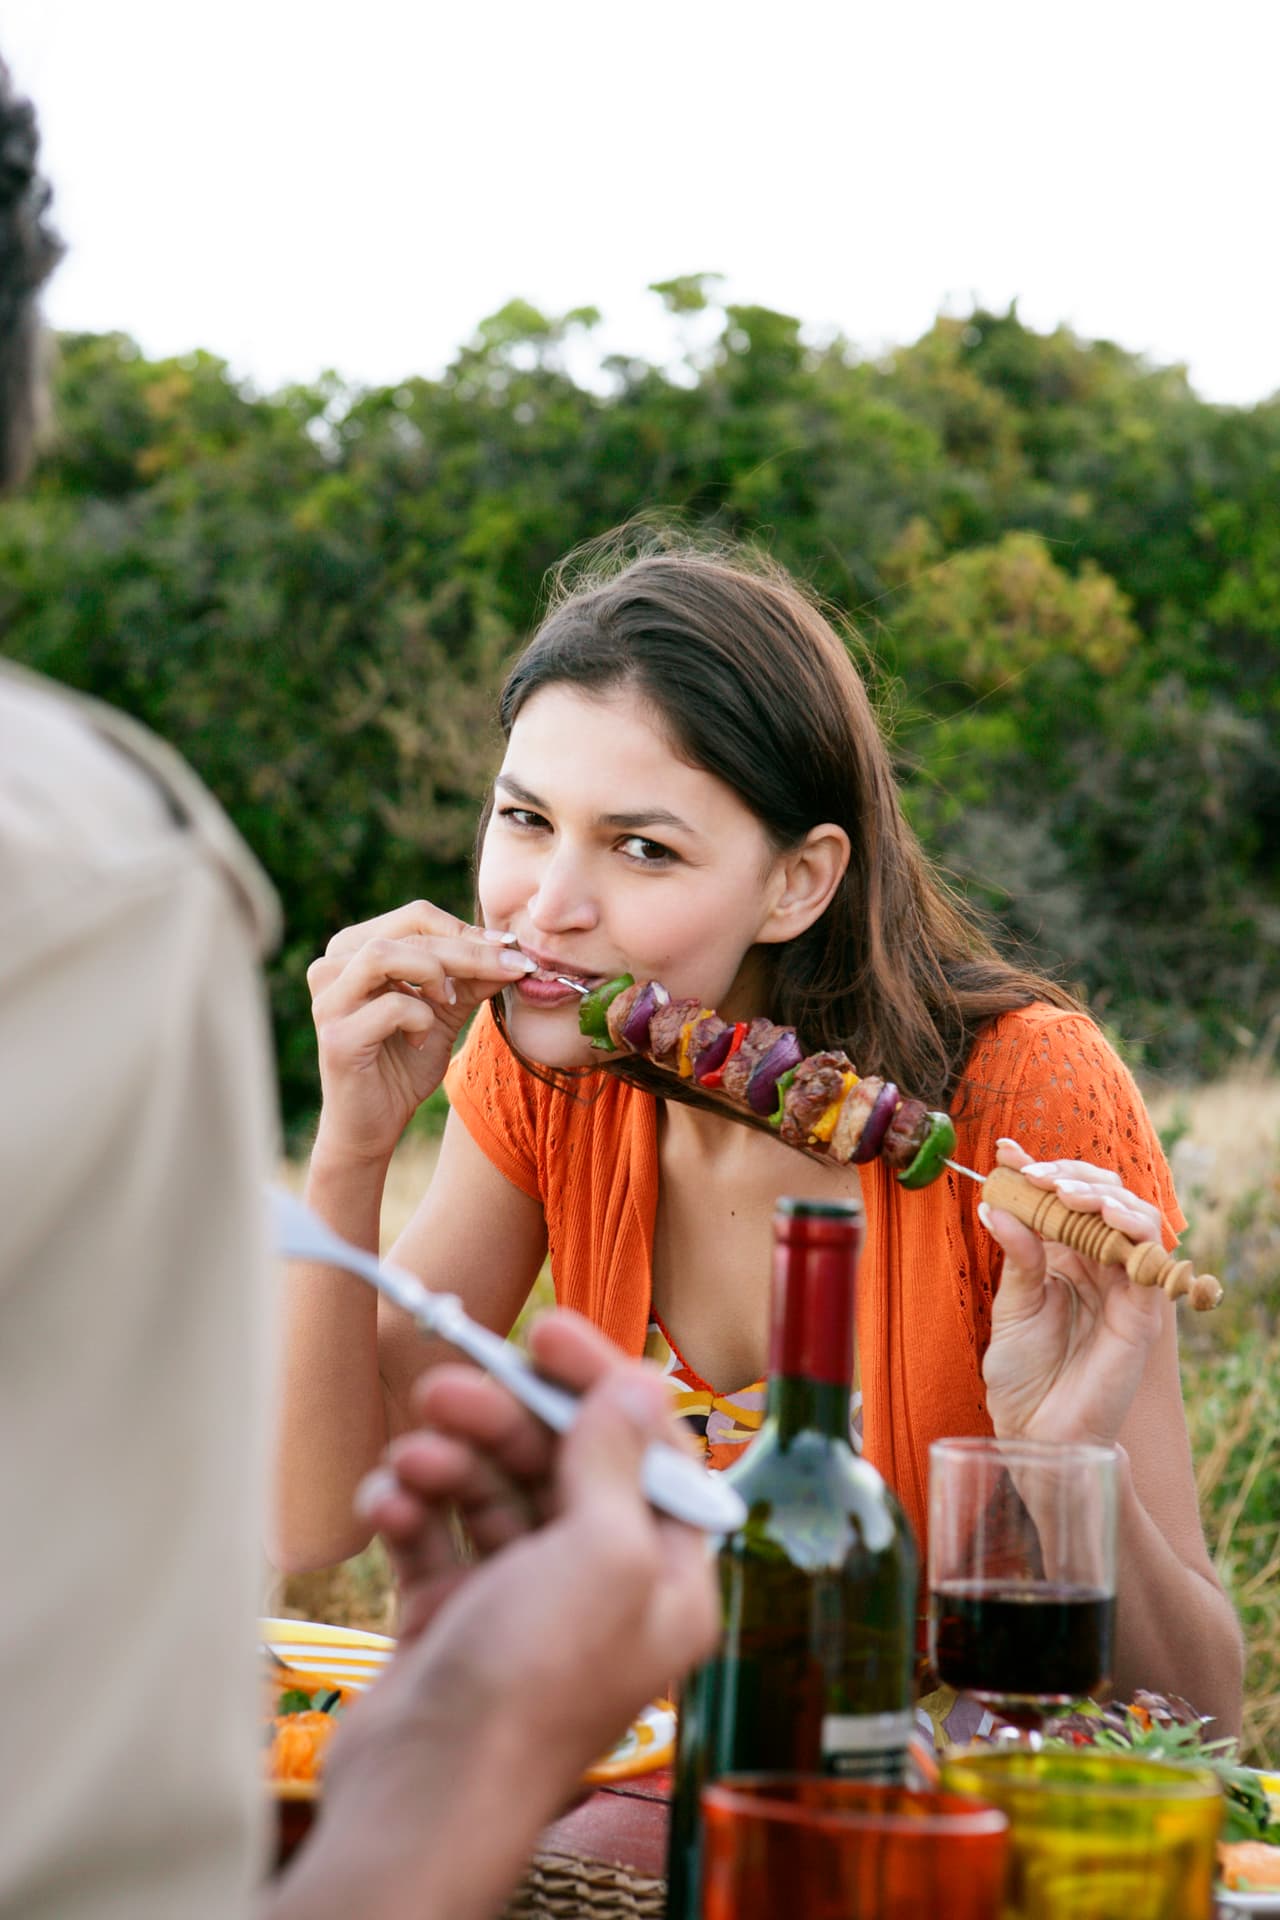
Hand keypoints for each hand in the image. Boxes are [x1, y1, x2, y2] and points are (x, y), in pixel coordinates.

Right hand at [288, 1314, 717, 1919]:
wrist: (423, 1795)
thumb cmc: (532, 1687)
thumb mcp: (601, 1557)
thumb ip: (616, 1462)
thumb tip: (636, 1384)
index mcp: (666, 1579)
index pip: (648, 1450)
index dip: (599, 1384)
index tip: (545, 1334)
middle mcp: (601, 1588)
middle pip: (559, 1462)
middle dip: (503, 1418)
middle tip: (448, 1389)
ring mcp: (523, 1605)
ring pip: (490, 1491)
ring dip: (448, 1462)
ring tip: (410, 1459)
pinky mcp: (453, 1620)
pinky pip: (436, 1535)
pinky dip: (410, 1510)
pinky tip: (385, 1504)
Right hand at [306, 900, 534, 1163]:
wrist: (374, 1126)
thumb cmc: (404, 1064)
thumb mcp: (445, 1012)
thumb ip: (471, 978)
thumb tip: (514, 949)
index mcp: (354, 950)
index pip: (416, 918)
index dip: (467, 929)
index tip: (512, 948)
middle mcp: (332, 967)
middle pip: (406, 932)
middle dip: (468, 949)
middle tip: (512, 966)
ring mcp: (329, 1001)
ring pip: (383, 955)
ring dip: (435, 972)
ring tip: (451, 1002)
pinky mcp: (337, 1037)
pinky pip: (390, 1007)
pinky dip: (420, 1019)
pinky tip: (421, 1041)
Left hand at [980, 1138, 1169, 1448]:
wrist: (1036, 1431)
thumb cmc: (1021, 1374)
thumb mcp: (1010, 1305)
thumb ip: (1016, 1254)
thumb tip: (994, 1204)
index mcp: (1062, 1257)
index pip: (1062, 1199)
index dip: (1039, 1169)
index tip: (1005, 1152)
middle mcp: (1097, 1265)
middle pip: (1101, 1196)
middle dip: (1068, 1175)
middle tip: (1033, 1174)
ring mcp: (1122, 1284)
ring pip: (1132, 1214)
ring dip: (1100, 1193)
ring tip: (1063, 1192)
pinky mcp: (1143, 1309)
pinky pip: (1149, 1253)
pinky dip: (1129, 1223)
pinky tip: (1098, 1213)